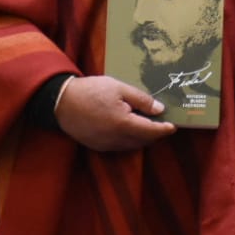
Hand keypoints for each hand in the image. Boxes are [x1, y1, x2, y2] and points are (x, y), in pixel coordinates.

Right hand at [54, 75, 173, 151]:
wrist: (61, 102)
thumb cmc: (91, 91)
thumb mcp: (119, 88)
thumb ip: (141, 99)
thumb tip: (159, 109)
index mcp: (123, 124)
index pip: (151, 131)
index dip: (164, 129)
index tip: (173, 126)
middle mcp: (116, 139)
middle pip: (143, 141)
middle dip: (154, 133)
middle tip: (161, 121)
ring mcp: (106, 145)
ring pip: (132, 145)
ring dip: (141, 136)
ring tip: (145, 122)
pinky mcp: (98, 146)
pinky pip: (119, 145)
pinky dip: (128, 138)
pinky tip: (127, 126)